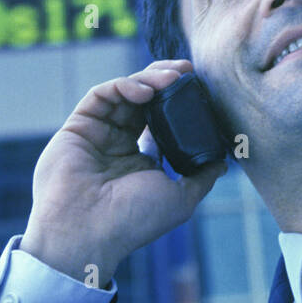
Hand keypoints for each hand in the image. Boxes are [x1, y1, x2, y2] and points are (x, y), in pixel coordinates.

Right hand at [22, 59, 226, 286]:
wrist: (87, 233)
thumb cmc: (133, 221)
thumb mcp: (179, 199)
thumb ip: (201, 177)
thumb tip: (223, 162)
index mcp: (140, 161)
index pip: (160, 121)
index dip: (179, 103)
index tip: (199, 89)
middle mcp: (118, 145)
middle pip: (143, 101)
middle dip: (166, 81)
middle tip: (187, 70)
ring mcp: (97, 134)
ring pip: (124, 93)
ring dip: (149, 80)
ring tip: (171, 78)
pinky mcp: (78, 126)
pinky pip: (101, 95)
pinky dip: (124, 86)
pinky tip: (145, 91)